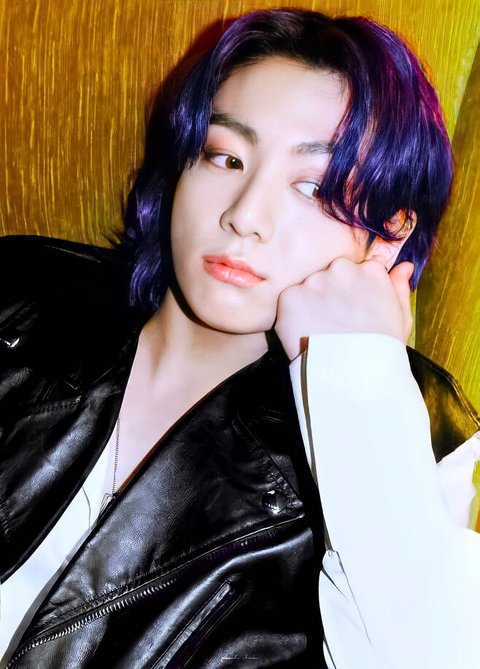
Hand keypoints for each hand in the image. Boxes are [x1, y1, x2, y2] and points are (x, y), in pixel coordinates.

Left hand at [275, 258, 413, 360]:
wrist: (355, 376)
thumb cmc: (383, 350)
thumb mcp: (400, 318)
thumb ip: (399, 288)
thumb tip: (404, 266)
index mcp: (370, 270)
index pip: (356, 270)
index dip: (352, 291)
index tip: (353, 310)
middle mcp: (341, 268)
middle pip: (330, 274)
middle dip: (330, 293)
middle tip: (334, 322)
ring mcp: (313, 282)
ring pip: (308, 287)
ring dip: (310, 303)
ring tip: (321, 331)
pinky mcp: (290, 297)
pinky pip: (289, 302)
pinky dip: (293, 316)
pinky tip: (306, 334)